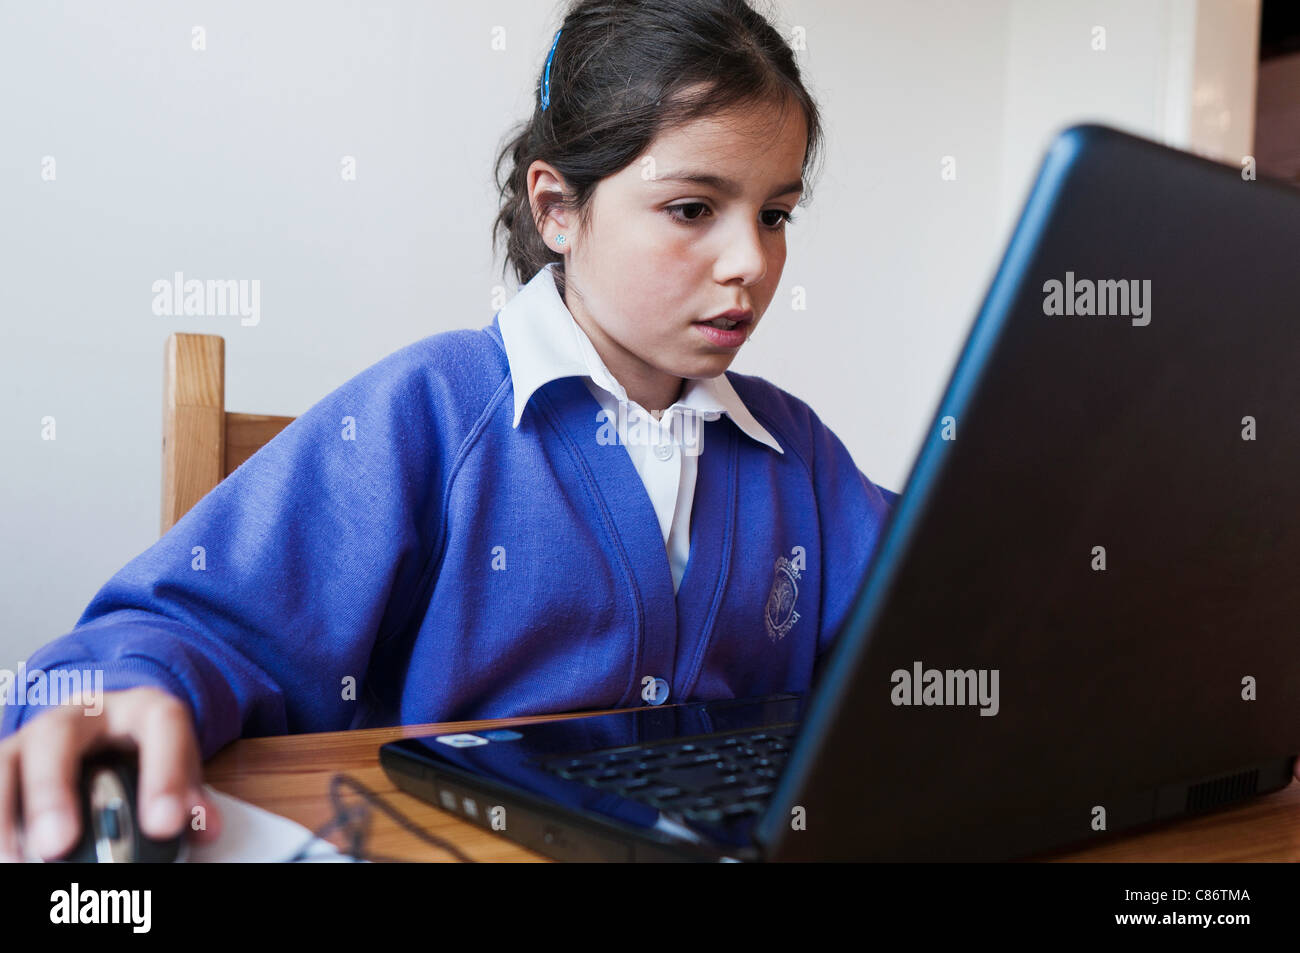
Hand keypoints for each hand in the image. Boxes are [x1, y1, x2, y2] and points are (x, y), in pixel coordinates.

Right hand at [0, 686, 222, 860]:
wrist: (111, 725)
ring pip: (11, 759)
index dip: (164, 774)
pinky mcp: (10, 759)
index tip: (165, 825)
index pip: (159, 725)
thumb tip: (203, 827)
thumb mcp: (177, 764)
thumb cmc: (146, 750)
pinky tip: (6, 851)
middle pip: (58, 736)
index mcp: (141, 709)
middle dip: (53, 791)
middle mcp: (82, 714)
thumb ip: (190, 794)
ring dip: (10, 813)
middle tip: (58, 846)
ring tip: (17, 860)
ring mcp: (36, 735)